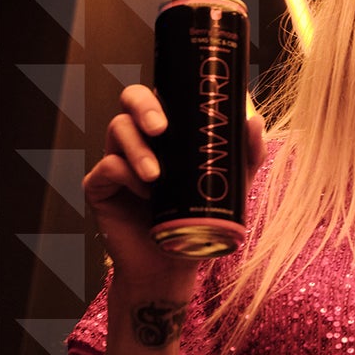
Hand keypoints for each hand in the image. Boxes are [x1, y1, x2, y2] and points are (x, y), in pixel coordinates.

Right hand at [82, 84, 266, 286]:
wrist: (172, 265)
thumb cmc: (200, 219)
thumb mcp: (233, 186)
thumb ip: (246, 155)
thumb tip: (255, 121)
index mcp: (168, 132)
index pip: (161, 95)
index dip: (166, 90)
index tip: (186, 100)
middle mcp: (140, 139)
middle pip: (130, 100)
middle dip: (144, 107)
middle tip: (161, 128)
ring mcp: (117, 160)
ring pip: (117, 130)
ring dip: (137, 149)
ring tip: (156, 176)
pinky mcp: (100, 186)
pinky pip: (106, 167)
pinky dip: (125, 175)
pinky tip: (144, 193)